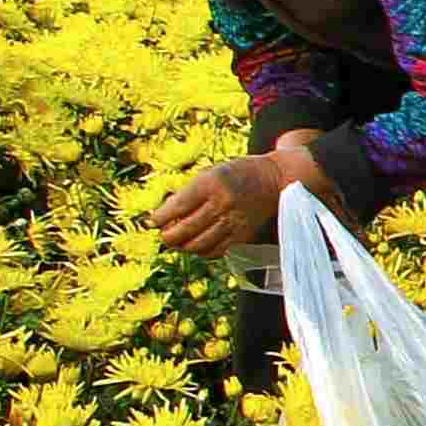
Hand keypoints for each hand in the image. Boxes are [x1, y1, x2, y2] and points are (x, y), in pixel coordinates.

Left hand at [149, 140, 325, 257]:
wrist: (272, 179)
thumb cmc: (236, 173)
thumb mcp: (210, 173)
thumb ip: (188, 192)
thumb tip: (164, 215)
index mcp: (211, 183)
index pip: (178, 207)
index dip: (160, 218)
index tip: (152, 221)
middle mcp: (222, 203)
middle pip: (186, 229)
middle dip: (168, 236)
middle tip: (163, 235)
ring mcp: (233, 220)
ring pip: (199, 244)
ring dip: (183, 246)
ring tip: (177, 242)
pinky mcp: (242, 234)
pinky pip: (216, 250)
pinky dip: (202, 252)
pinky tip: (197, 246)